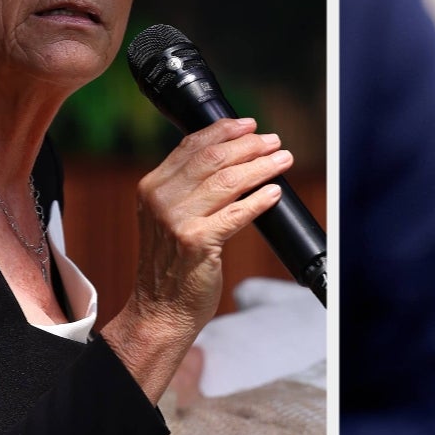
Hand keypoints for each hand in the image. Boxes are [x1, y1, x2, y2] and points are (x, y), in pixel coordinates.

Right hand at [101, 117, 291, 401]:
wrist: (160, 309)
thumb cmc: (172, 264)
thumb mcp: (168, 218)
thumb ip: (187, 189)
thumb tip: (232, 157)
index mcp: (152, 187)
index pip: (191, 145)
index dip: (224, 131)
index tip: (249, 125)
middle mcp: (160, 199)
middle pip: (213, 158)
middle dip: (249, 146)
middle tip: (274, 142)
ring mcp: (176, 220)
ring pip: (228, 180)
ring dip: (261, 166)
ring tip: (282, 160)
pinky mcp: (197, 242)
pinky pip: (237, 213)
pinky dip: (259, 200)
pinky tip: (274, 192)